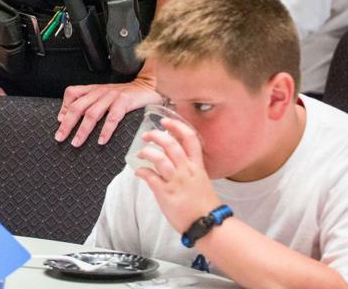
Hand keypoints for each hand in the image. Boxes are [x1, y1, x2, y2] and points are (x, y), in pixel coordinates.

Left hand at [56, 78, 161, 146]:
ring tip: (76, 142)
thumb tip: (70, 117)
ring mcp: (111, 96)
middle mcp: (100, 92)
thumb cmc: (124, 95)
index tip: (59, 122)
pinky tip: (101, 140)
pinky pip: (112, 118)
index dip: (64, 107)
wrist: (148, 86)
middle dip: (67, 123)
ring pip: (92, 114)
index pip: (72, 93)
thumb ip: (89, 104)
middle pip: (78, 106)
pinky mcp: (124, 102)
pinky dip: (105, 130)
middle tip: (60, 137)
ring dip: (82, 130)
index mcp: (93, 90)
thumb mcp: (104, 96)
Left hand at [135, 118, 220, 235]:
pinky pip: (150, 177)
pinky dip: (141, 172)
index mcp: (197, 166)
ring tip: (141, 153)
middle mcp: (187, 171)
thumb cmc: (205, 205)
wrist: (209, 225)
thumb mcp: (201, 181)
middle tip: (147, 135)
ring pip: (159, 158)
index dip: (177, 127)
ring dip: (147, 152)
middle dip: (157, 136)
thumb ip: (189, 170)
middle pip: (171, 145)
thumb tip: (174, 162)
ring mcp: (176, 181)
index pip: (190, 139)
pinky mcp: (166, 193)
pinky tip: (138, 172)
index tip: (166, 122)